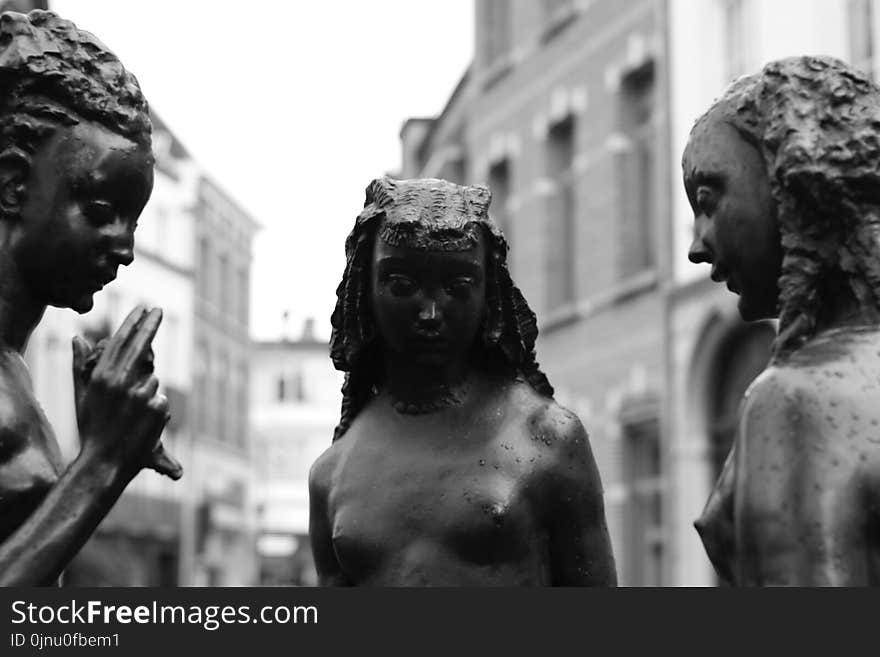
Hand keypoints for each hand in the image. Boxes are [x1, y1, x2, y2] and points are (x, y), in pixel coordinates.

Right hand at [72, 306, 182, 480]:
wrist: (105, 463)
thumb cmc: (92, 428)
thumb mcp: (82, 396)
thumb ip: (80, 366)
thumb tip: (77, 337)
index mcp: (101, 377)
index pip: (120, 341)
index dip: (132, 323)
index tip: (143, 308)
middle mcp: (121, 382)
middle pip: (141, 346)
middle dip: (150, 325)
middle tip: (159, 309)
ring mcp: (141, 394)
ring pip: (152, 381)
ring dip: (145, 393)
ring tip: (131, 417)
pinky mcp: (158, 407)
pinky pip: (161, 399)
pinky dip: (155, 409)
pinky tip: (142, 425)